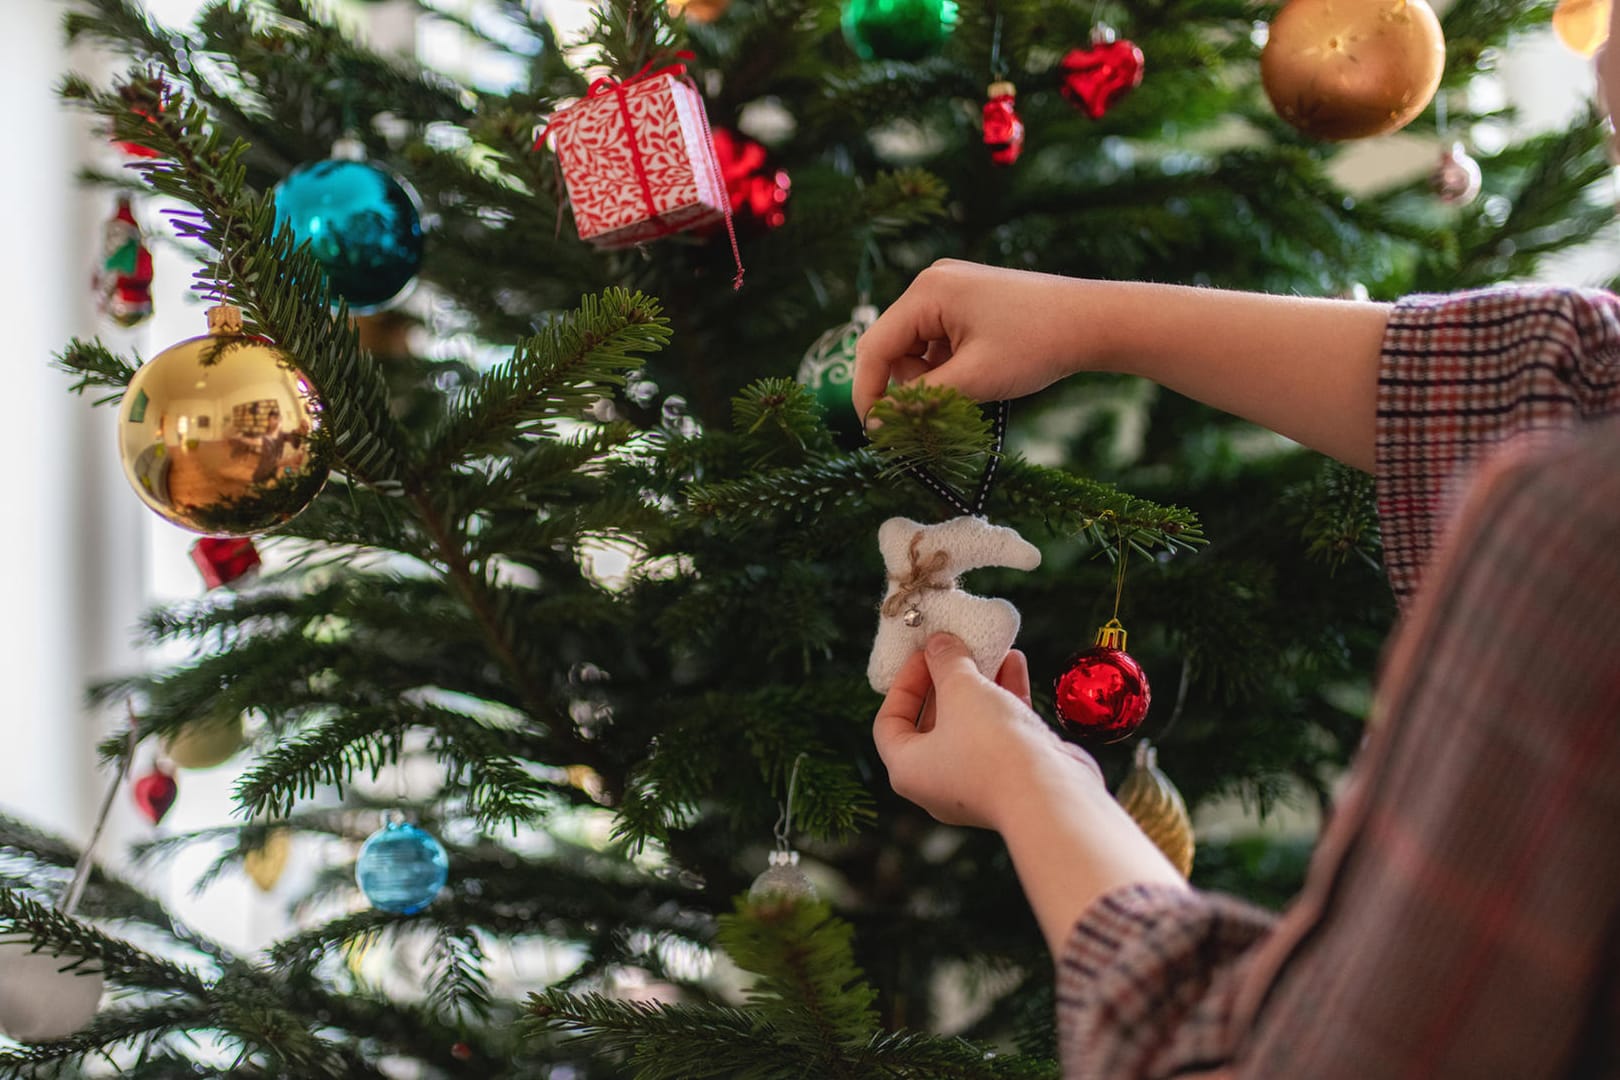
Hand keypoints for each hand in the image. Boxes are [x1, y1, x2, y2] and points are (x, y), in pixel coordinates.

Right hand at [852, 261, 1100, 422]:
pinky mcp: (966, 299)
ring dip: (930, 377)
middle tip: (937, 410)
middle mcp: (932, 282)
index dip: (868, 393)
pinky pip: (936, 339)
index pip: (874, 347)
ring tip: (970, 386)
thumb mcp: (972, 380)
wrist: (1093, 321)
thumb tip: (877, 424)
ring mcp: (950, 288)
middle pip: (892, 346)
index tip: (876, 433)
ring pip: (914, 347)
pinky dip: (946, 364)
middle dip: (907, 385)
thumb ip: (920, 402)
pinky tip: (977, 371)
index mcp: (927, 292)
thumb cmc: (1037, 345)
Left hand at [872, 633, 1102, 830]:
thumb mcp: (961, 689)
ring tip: (990, 649)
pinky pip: (1001, 730)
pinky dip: (1005, 696)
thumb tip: (939, 644)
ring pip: (971, 723)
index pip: (890, 722)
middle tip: (957, 647)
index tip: (925, 654)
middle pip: (932, 720)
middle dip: (947, 678)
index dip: (904, 682)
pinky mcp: (1012, 776)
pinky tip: (1015, 662)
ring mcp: (977, 781)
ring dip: (980, 683)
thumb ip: (947, 661)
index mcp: (908, 769)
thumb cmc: (990, 746)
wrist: (1051, 794)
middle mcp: (937, 781)